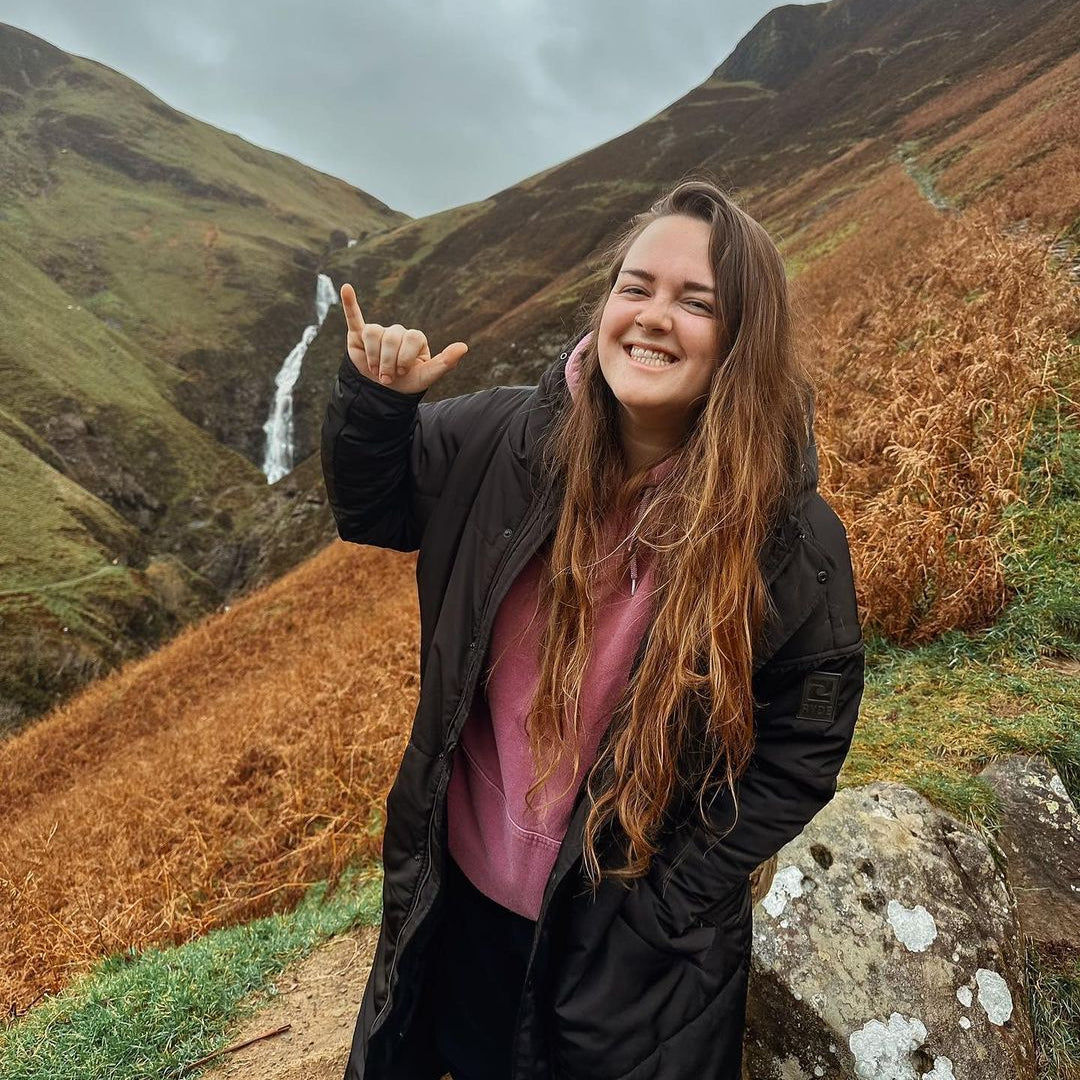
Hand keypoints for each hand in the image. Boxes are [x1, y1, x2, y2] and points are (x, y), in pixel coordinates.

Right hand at [340, 282, 466, 394]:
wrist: (383, 393)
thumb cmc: (407, 382)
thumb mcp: (427, 376)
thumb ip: (445, 363)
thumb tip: (464, 346)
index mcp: (415, 338)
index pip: (411, 337)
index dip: (404, 357)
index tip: (402, 372)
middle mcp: (397, 331)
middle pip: (390, 337)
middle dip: (387, 362)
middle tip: (386, 378)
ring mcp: (379, 332)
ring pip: (373, 333)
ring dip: (373, 356)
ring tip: (375, 370)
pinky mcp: (359, 335)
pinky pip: (354, 317)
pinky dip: (349, 304)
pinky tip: (346, 289)